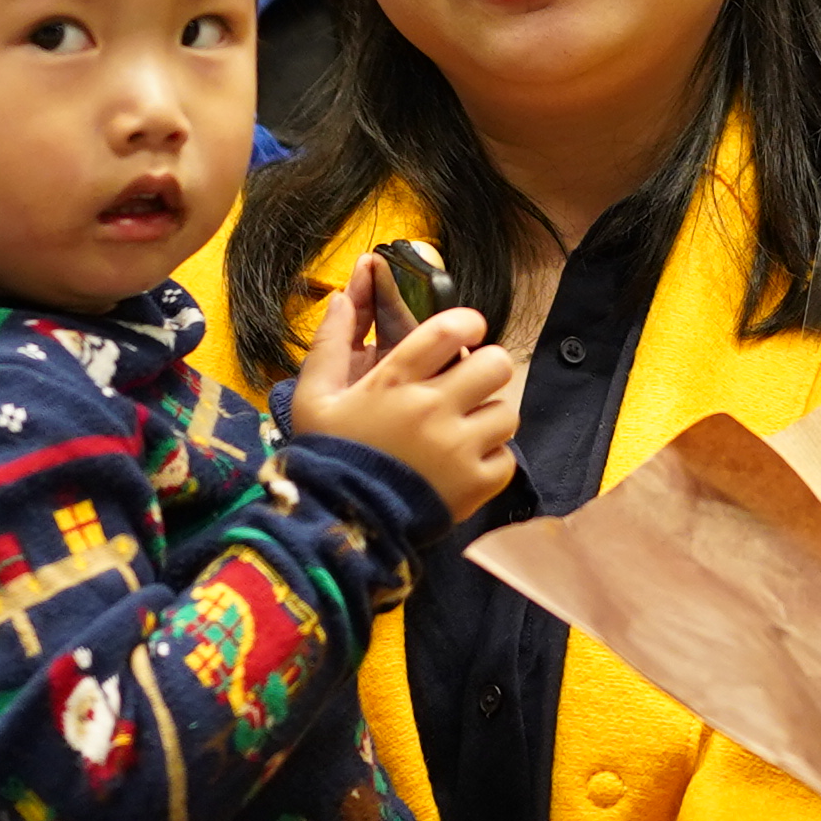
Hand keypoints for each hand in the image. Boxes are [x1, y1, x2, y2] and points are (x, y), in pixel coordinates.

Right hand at [293, 292, 521, 522]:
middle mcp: (433, 408)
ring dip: (489, 417)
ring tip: (464, 430)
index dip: (469, 323)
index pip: (451, 329)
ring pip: (506, 412)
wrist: (340, 525)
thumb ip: (329, 342)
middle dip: (487, 369)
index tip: (468, 333)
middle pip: (496, 364)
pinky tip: (464, 464)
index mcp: (396, 381)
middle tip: (470, 385)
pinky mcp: (475, 484)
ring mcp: (458, 448)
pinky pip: (506, 457)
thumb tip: (341, 295)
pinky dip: (491, 460)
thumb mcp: (314, 397)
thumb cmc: (329, 455)